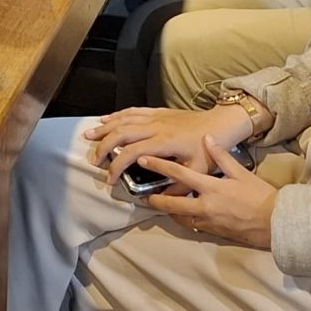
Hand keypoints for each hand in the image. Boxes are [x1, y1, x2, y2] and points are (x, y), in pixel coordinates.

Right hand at [83, 103, 253, 187]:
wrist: (221, 124)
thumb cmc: (208, 149)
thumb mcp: (197, 172)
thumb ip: (178, 187)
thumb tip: (160, 199)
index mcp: (164, 142)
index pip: (131, 153)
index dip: (116, 166)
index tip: (110, 179)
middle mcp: (155, 127)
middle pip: (121, 133)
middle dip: (103, 146)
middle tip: (94, 160)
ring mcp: (156, 117)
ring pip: (124, 119)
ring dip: (105, 127)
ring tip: (89, 136)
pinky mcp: (158, 112)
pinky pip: (133, 111)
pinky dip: (117, 114)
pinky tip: (106, 118)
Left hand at [145, 137, 280, 248]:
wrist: (275, 223)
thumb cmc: (260, 195)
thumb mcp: (241, 172)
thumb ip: (221, 156)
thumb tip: (207, 138)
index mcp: (211, 188)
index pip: (179, 175)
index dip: (159, 166)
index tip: (143, 160)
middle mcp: (205, 206)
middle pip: (171, 204)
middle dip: (155, 200)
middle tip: (143, 196)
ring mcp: (208, 222)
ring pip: (180, 218)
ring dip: (169, 211)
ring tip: (161, 204)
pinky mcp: (213, 232)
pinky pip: (192, 225)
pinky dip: (184, 219)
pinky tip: (182, 214)